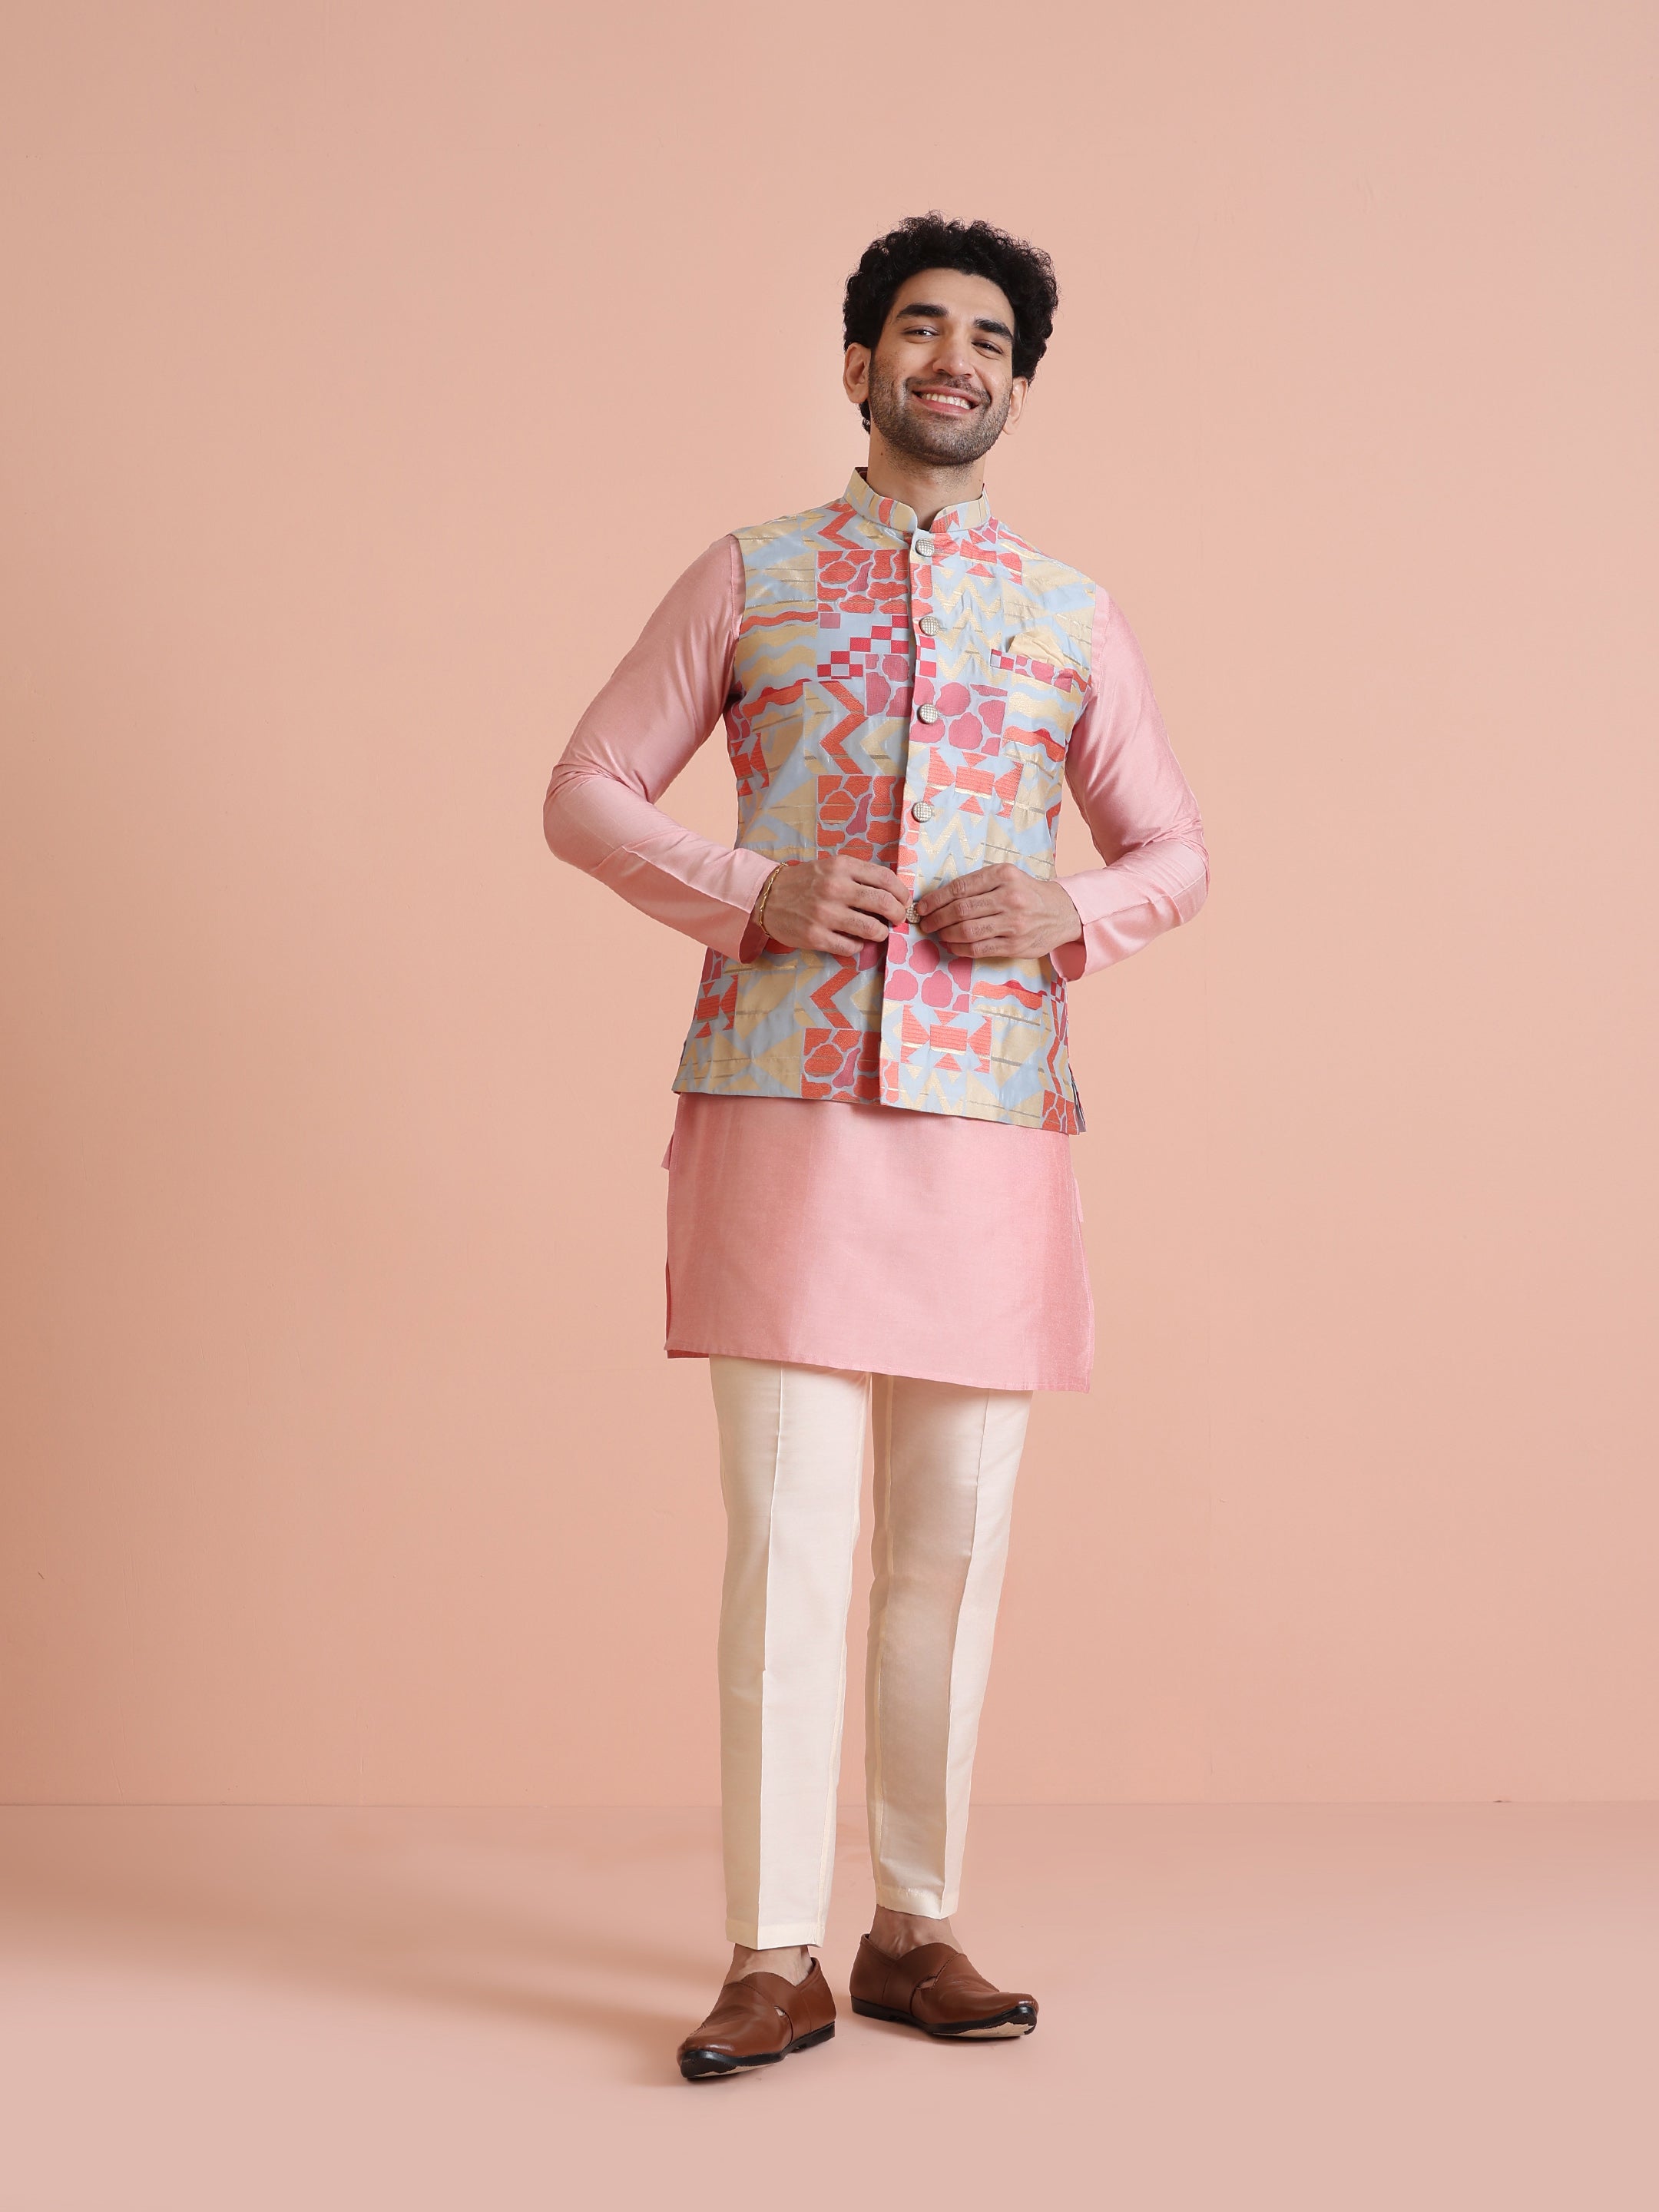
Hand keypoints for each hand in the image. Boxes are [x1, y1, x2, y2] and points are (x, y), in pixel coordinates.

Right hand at [756, 857, 908, 956]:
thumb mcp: (830, 866)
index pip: (885, 879)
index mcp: (841, 867)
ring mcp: (825, 914)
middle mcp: (835, 888)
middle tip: (897, 919)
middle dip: (898, 914)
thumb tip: (891, 893)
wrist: (767, 896)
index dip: (901, 893)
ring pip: (871, 929)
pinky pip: (851, 947)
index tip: (903, 901)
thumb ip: (858, 875)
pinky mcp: (816, 936)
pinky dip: (859, 946)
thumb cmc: (804, 882)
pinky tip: (854, 940)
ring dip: (881, 933)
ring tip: (878, 932)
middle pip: (884, 904)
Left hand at [913, 865, 1082, 959]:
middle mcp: (1010, 897)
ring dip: (946, 934)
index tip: (922, 907)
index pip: (960, 888)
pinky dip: (959, 948)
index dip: (936, 899)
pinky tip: (951, 945)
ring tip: (938, 933)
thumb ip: (979, 884)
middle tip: (926, 923)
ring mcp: (1013, 923)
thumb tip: (940, 899)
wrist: (1062, 912)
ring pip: (967, 931)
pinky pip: (979, 948)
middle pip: (961, 910)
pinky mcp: (1015, 945)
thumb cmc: (1027, 893)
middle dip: (936, 918)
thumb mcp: (1008, 877)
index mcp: (1004, 875)